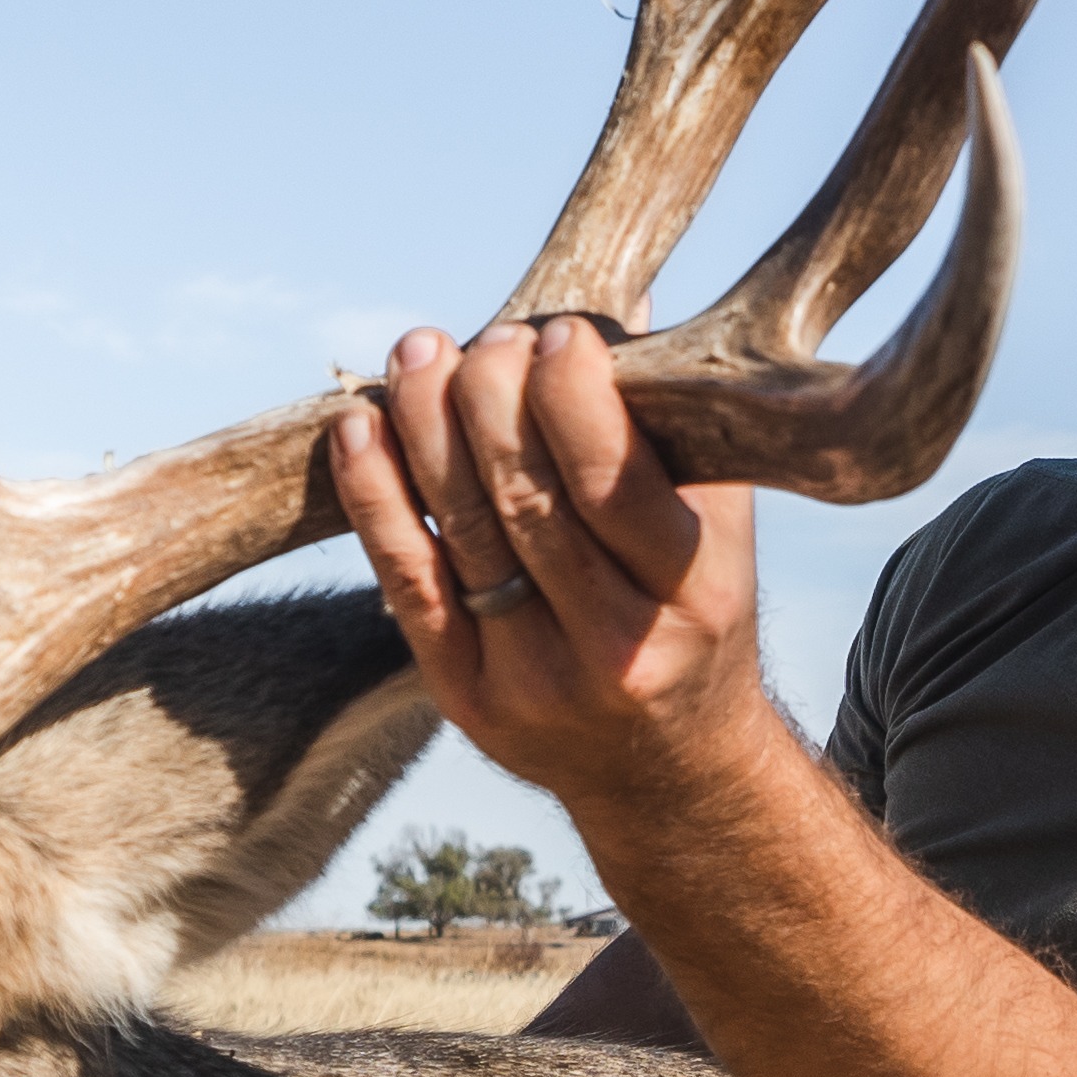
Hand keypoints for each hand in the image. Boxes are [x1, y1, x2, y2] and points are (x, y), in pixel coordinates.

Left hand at [322, 313, 771, 816]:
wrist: (672, 775)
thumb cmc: (692, 612)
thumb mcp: (716, 528)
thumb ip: (675, 431)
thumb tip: (613, 301)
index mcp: (692, 591)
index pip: (612, 480)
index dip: (570, 395)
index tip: (555, 333)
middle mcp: (616, 645)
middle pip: (526, 500)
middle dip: (491, 398)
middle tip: (483, 337)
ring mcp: (534, 681)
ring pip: (462, 533)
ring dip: (426, 426)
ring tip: (419, 353)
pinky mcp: (468, 702)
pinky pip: (407, 586)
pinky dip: (375, 498)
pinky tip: (359, 428)